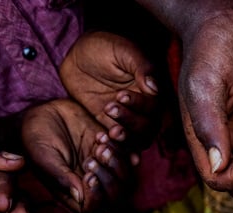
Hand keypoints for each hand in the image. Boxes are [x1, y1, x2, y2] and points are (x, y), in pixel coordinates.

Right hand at [22, 99, 131, 212]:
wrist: (43, 113)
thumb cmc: (36, 138)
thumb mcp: (44, 157)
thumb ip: (61, 177)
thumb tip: (79, 196)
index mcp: (73, 195)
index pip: (93, 210)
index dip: (96, 198)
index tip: (88, 175)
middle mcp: (92, 186)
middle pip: (116, 199)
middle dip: (111, 180)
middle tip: (95, 155)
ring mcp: (106, 169)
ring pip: (127, 179)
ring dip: (119, 162)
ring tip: (100, 144)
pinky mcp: (114, 150)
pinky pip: (130, 154)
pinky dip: (125, 145)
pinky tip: (110, 131)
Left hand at [59, 31, 160, 149]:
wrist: (78, 56)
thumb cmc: (103, 47)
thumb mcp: (123, 50)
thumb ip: (141, 66)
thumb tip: (154, 87)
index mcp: (151, 90)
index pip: (154, 106)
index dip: (140, 104)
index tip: (120, 94)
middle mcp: (144, 108)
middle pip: (149, 127)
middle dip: (131, 122)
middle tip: (110, 108)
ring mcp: (129, 120)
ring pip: (137, 140)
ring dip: (126, 139)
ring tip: (109, 132)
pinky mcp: (112, 127)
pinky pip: (119, 144)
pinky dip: (114, 146)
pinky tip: (101, 139)